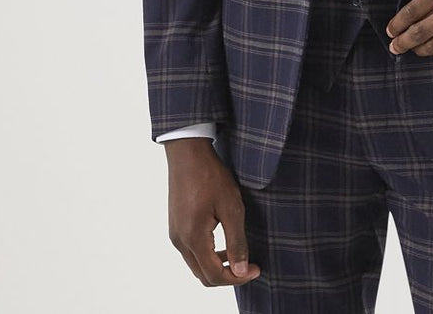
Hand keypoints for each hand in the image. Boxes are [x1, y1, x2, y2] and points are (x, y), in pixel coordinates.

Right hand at [164, 138, 260, 286]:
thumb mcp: (231, 206)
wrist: (187, 153)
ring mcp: (175, 234)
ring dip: (217, 266)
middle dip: (227, 276)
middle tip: (249, 266)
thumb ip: (236, 241)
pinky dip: (208, 255)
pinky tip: (223, 242)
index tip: (256, 269)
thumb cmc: (210, 176)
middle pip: (203, 275)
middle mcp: (180, 241)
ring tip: (239, 255)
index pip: (214, 275)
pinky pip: (192, 251)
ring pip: (196, 265)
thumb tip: (241, 270)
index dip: (237, 278)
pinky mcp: (176, 226)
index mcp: (193, 237)